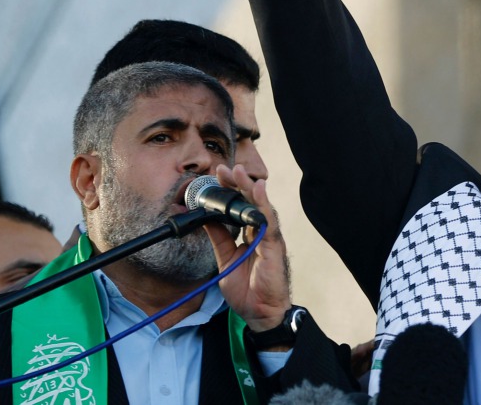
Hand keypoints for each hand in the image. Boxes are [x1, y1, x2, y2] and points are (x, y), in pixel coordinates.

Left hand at [204, 163, 291, 333]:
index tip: (216, 176)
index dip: (229, 191)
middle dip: (237, 184)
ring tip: (238, 172)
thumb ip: (219, 238)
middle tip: (224, 168)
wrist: (260, 313)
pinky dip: (263, 204)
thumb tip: (206, 218)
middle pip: (249, 202)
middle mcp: (260, 232)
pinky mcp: (274, 245)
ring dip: (249, 188)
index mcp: (249, 234)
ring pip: (259, 206)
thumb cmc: (248, 289)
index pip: (239, 207)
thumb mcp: (225, 260)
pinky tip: (258, 190)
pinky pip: (269, 221)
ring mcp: (269, 237)